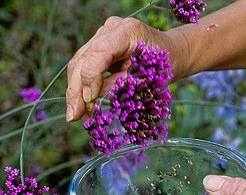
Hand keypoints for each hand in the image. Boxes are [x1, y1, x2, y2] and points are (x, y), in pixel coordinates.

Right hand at [65, 17, 179, 121]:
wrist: (171, 53)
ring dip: (75, 90)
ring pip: (79, 62)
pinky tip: (81, 104)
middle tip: (74, 116)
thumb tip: (93, 101)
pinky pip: (84, 64)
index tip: (89, 102)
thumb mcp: (146, 80)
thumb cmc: (162, 67)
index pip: (99, 52)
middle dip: (76, 90)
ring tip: (76, 114)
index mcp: (128, 31)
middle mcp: (112, 28)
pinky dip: (82, 84)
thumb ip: (119, 86)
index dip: (90, 78)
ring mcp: (103, 33)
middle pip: (83, 58)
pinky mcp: (99, 42)